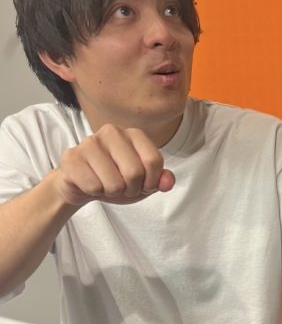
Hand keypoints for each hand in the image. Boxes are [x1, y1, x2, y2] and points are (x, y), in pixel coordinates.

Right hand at [54, 124, 174, 207]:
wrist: (83, 185)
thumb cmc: (117, 179)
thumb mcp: (144, 182)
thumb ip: (160, 180)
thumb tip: (167, 182)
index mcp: (133, 134)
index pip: (154, 161)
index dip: (151, 182)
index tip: (143, 184)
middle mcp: (112, 132)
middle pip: (135, 173)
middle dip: (131, 189)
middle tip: (122, 186)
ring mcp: (89, 142)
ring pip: (114, 183)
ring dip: (112, 192)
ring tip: (106, 184)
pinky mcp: (71, 157)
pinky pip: (94, 186)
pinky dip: (95, 192)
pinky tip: (91, 183)